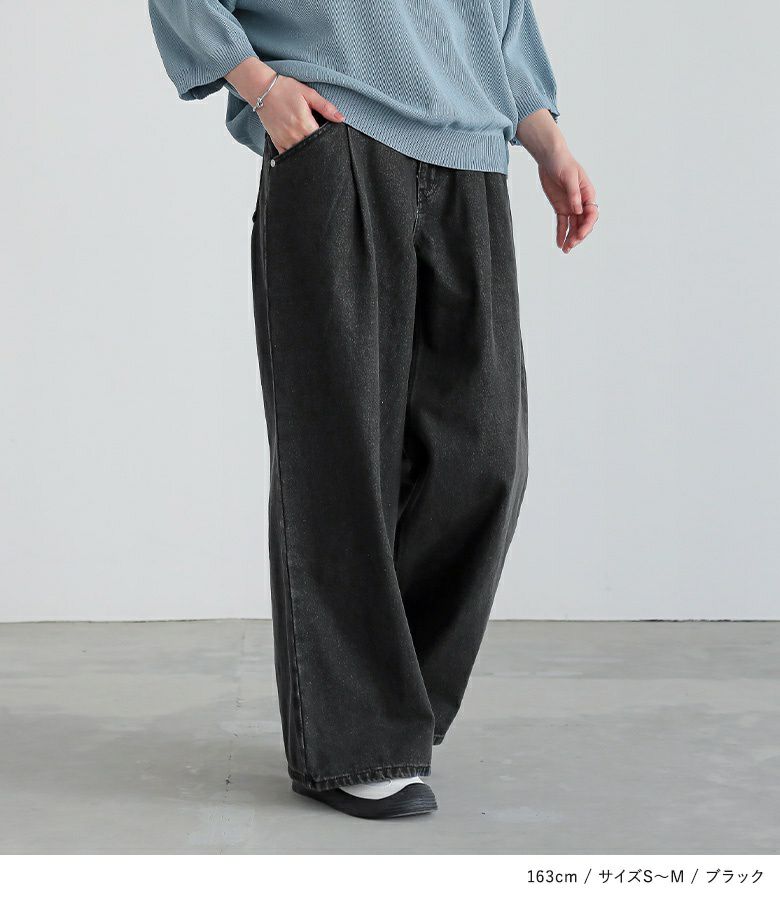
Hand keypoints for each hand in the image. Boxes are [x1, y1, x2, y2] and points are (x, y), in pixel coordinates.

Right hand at [256, 73, 344, 153]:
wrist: (262, 89)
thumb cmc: (286, 89)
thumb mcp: (309, 94)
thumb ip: (326, 107)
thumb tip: (341, 118)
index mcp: (305, 123)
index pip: (322, 140)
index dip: (328, 140)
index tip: (331, 138)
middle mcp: (294, 135)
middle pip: (312, 149)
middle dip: (319, 147)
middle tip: (322, 143)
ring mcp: (284, 140)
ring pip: (301, 154)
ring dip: (307, 152)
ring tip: (311, 145)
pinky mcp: (276, 142)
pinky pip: (287, 155)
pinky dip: (295, 154)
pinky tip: (299, 149)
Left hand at [515, 108, 598, 252]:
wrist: (550, 158)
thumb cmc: (562, 162)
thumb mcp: (569, 176)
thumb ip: (574, 194)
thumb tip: (577, 210)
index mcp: (588, 194)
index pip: (592, 214)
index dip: (587, 225)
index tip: (579, 234)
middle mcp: (581, 202)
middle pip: (583, 223)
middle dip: (578, 235)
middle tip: (570, 246)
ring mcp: (571, 205)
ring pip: (573, 226)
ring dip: (570, 238)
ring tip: (565, 249)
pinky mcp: (561, 207)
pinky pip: (562, 223)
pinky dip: (561, 233)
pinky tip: (559, 243)